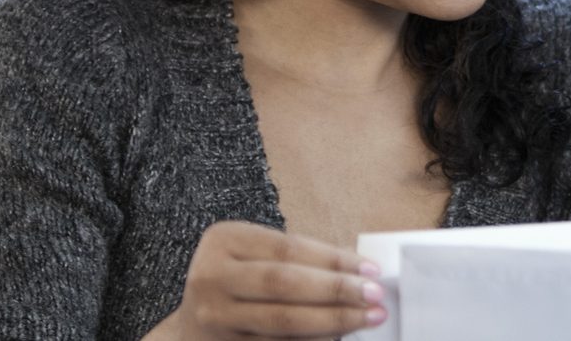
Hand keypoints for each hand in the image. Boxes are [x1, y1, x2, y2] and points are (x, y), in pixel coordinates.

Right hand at [157, 221, 386, 339]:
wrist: (194, 324)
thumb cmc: (238, 282)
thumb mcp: (255, 256)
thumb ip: (298, 258)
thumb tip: (359, 270)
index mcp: (223, 240)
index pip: (288, 248)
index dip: (333, 260)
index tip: (370, 269)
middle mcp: (211, 277)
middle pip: (285, 283)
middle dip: (337, 290)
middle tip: (375, 295)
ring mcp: (214, 317)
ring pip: (284, 320)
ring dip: (334, 320)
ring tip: (368, 317)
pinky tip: (339, 337)